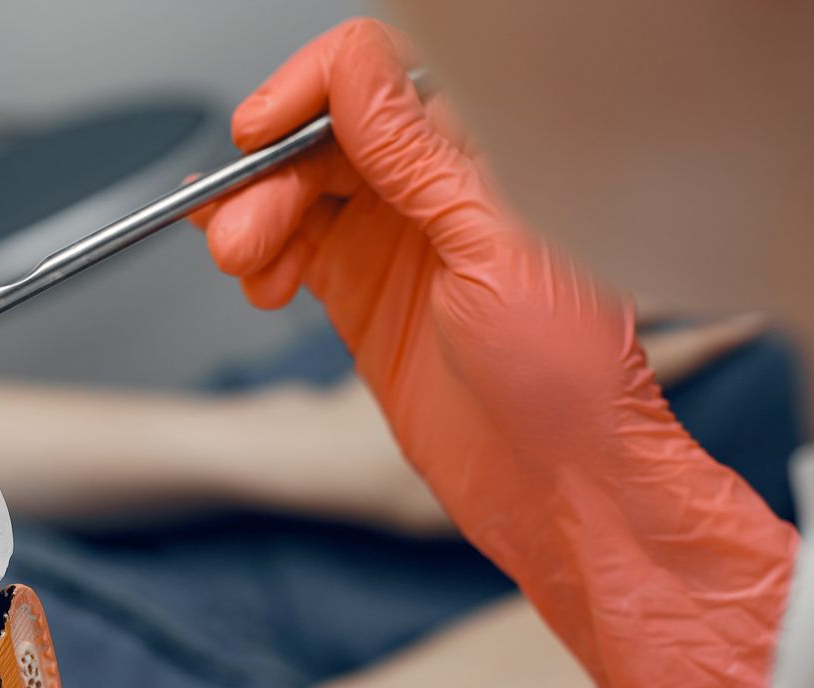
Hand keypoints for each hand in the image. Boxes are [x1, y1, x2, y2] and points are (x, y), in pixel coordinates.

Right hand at [197, 19, 797, 687]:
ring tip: (248, 269)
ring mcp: (400, 241)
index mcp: (488, 155)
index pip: (379, 74)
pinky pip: (294, 248)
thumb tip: (356, 73)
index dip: (312, 89)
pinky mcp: (366, 296)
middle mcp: (440, 188)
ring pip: (300, 191)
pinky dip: (261, 253)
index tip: (261, 130)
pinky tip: (256, 280)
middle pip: (324, 135)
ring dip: (256, 219)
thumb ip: (418, 158)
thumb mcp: (493, 250)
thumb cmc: (571, 380)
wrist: (564, 488)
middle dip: (270, 175)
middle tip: (241, 234)